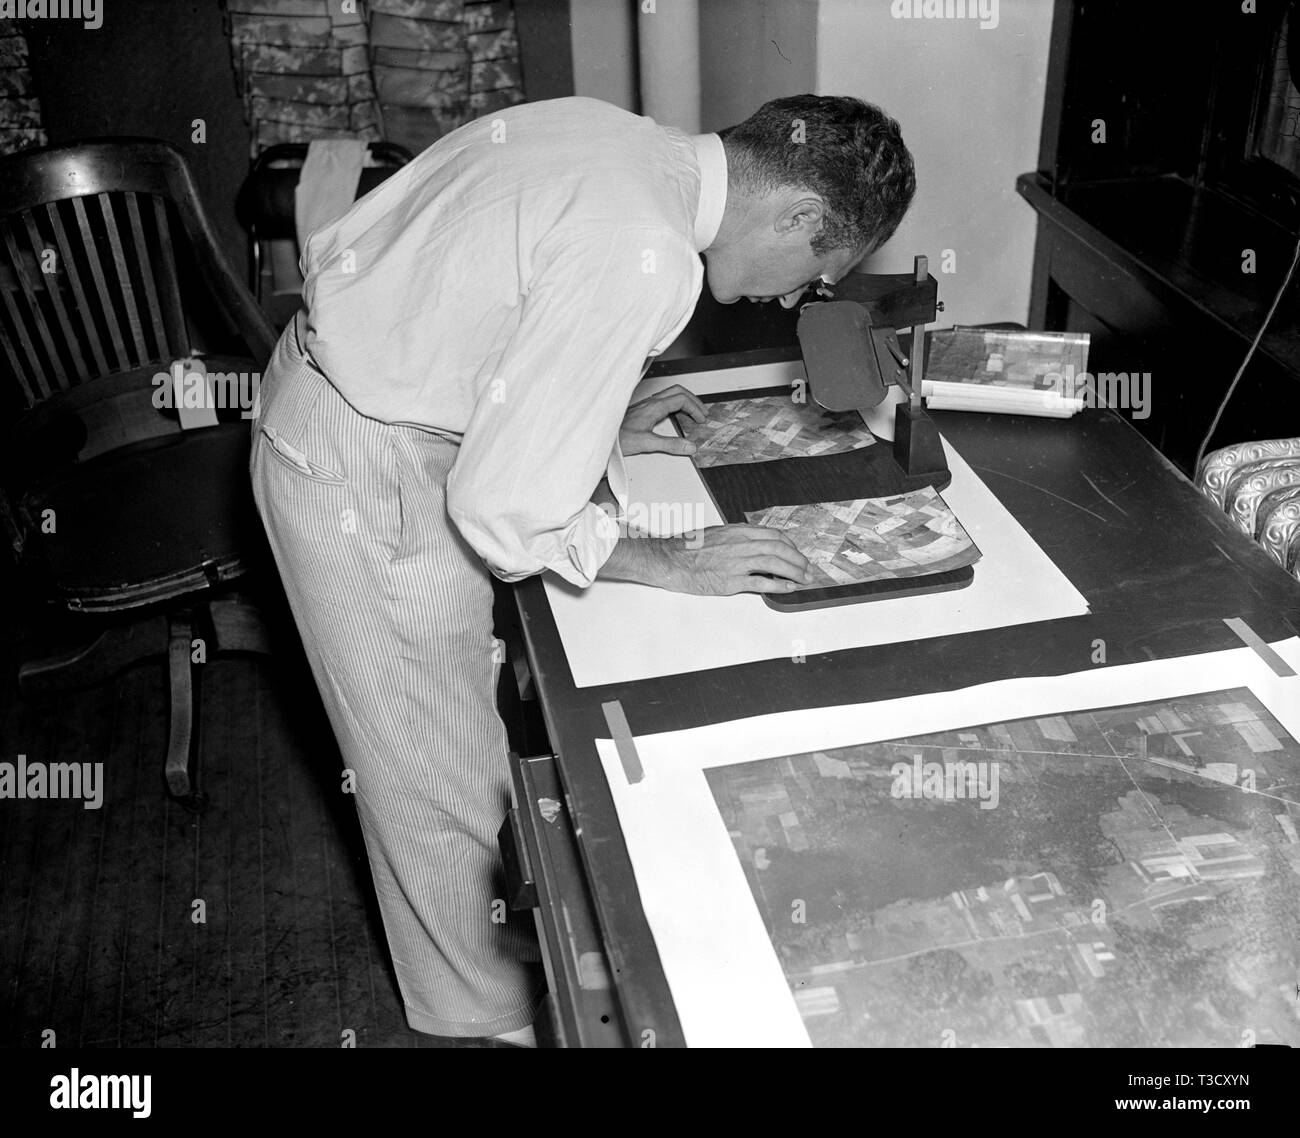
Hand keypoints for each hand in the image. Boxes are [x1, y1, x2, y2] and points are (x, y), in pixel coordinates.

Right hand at [600, 523, 814, 594]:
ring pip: (775, 564)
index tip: (797, 554)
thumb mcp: (717, 533)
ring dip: (794, 572)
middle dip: (798, 560)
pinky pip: (761, 582)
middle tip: (807, 569)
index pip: (773, 535)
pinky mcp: (731, 581)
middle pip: (779, 549)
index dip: (791, 545)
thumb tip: (753, 545)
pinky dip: (779, 585)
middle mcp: (741, 544)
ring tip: (804, 579)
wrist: (669, 559)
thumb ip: (736, 538)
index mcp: (738, 531)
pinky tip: (788, 588)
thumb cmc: (688, 548)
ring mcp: (737, 562)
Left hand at [619, 384, 707, 456]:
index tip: (701, 420)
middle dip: (694, 401)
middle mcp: (650, 403)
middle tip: (702, 413)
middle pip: (678, 391)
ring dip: (685, 400)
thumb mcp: (647, 444)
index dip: (695, 409)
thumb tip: (689, 446)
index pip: (682, 400)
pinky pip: (664, 400)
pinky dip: (676, 405)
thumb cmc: (618, 438)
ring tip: (693, 412)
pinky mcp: (642, 410)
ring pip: (671, 394)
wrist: (601, 436)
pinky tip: (675, 415)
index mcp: (654, 407)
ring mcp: (646, 405)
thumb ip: (670, 445)